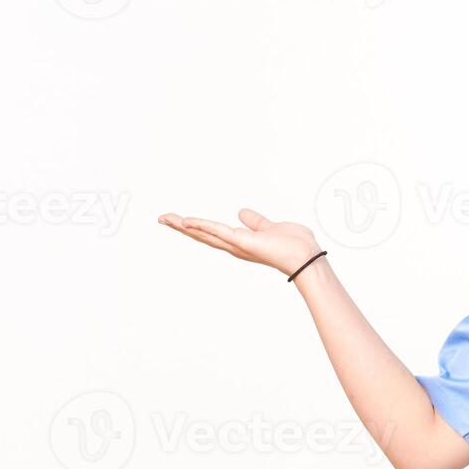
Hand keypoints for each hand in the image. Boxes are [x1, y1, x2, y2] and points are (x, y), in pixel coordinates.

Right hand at [158, 208, 323, 277]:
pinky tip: (186, 221)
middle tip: (163, 218)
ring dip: (184, 226)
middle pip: (203, 235)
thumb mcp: (270, 227)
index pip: (213, 233)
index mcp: (242, 242)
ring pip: (205, 234)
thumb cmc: (295, 246)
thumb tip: (241, 213)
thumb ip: (256, 222)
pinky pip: (217, 231)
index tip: (180, 220)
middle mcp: (236, 246)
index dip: (196, 227)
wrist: (306, 256)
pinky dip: (201, 226)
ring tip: (166, 218)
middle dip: (182, 227)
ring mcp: (237, 245)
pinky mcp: (242, 242)